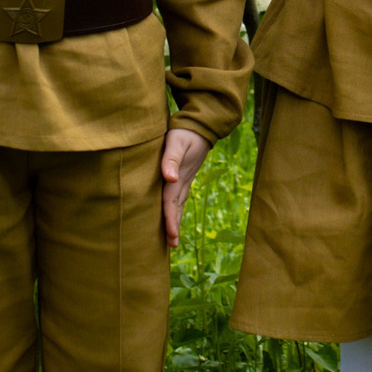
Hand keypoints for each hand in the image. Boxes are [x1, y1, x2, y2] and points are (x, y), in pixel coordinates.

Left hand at [159, 127, 211, 247]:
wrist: (201, 126)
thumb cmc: (185, 132)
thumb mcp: (176, 141)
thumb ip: (171, 159)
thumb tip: (169, 178)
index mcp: (179, 177)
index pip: (171, 203)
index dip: (170, 220)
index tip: (171, 237)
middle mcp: (182, 182)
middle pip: (176, 209)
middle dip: (174, 227)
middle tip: (172, 246)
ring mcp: (185, 180)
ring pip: (179, 205)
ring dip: (175, 221)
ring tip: (172, 239)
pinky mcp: (184, 177)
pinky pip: (179, 198)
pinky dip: (176, 211)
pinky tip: (173, 215)